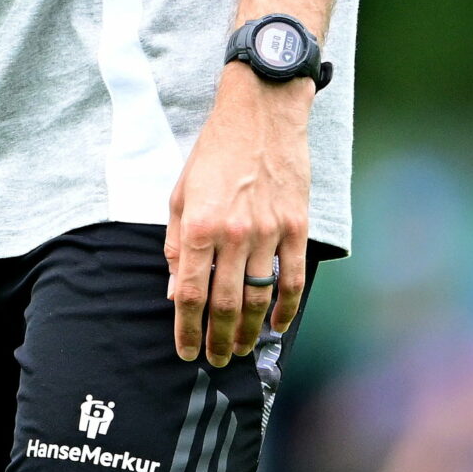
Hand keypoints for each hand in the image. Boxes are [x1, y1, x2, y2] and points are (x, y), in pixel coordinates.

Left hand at [165, 67, 311, 364]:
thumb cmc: (215, 151)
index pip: (191, 293)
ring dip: (249, 330)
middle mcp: (234, 233)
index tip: (186, 351)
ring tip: (240, 349)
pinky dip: (285, 308)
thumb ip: (178, 244)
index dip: (187, 329)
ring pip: (259, 297)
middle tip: (215, 359)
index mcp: (200, 225)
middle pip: (225, 303)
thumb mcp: (181, 194)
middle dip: (218, 339)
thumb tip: (176, 291)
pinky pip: (292, 278)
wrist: (261, 113)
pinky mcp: (296, 226)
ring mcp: (269, 231)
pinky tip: (275, 325)